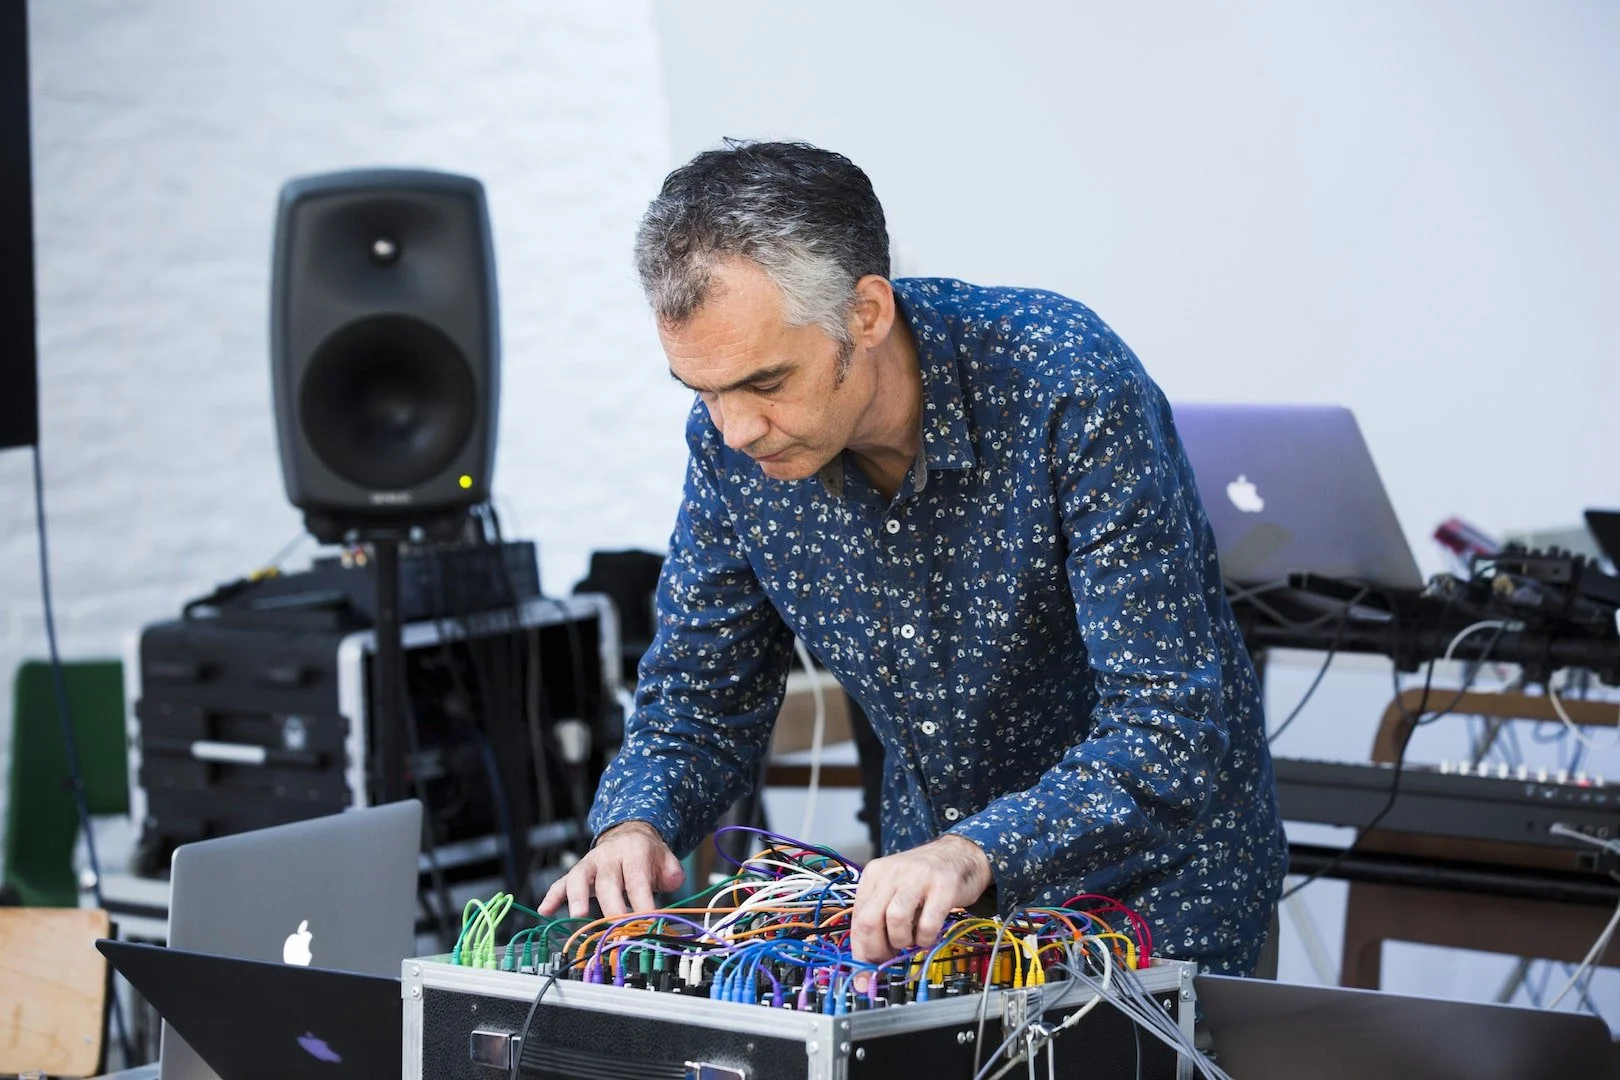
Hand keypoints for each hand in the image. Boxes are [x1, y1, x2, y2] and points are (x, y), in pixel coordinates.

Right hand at [538, 821, 685, 918]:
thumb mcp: (665, 859)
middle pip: (608, 883)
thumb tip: (672, 881)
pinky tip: (545, 911)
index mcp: (633, 853)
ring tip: (578, 915)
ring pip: (580, 879)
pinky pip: (560, 883)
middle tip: (618, 930)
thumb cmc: (646, 855)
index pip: (637, 881)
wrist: (628, 835)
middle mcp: (608, 857)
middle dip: (612, 908)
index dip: (642, 904)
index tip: (647, 925)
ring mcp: (590, 864)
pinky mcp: (576, 873)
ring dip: (578, 897)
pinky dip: (552, 897)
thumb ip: (671, 872)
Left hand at [850, 834, 992, 964]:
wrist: (960, 854)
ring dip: (903, 941)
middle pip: (870, 920)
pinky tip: (928, 935)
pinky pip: (927, 924)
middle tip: (890, 956)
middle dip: (877, 950)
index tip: (864, 975)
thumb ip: (879, 920)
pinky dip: (926, 939)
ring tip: (912, 939)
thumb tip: (866, 965)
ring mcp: (917, 877)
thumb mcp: (894, 890)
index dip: (860, 951)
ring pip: (895, 920)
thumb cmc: (924, 878)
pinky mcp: (943, 886)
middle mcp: (892, 873)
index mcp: (874, 874)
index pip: (857, 918)